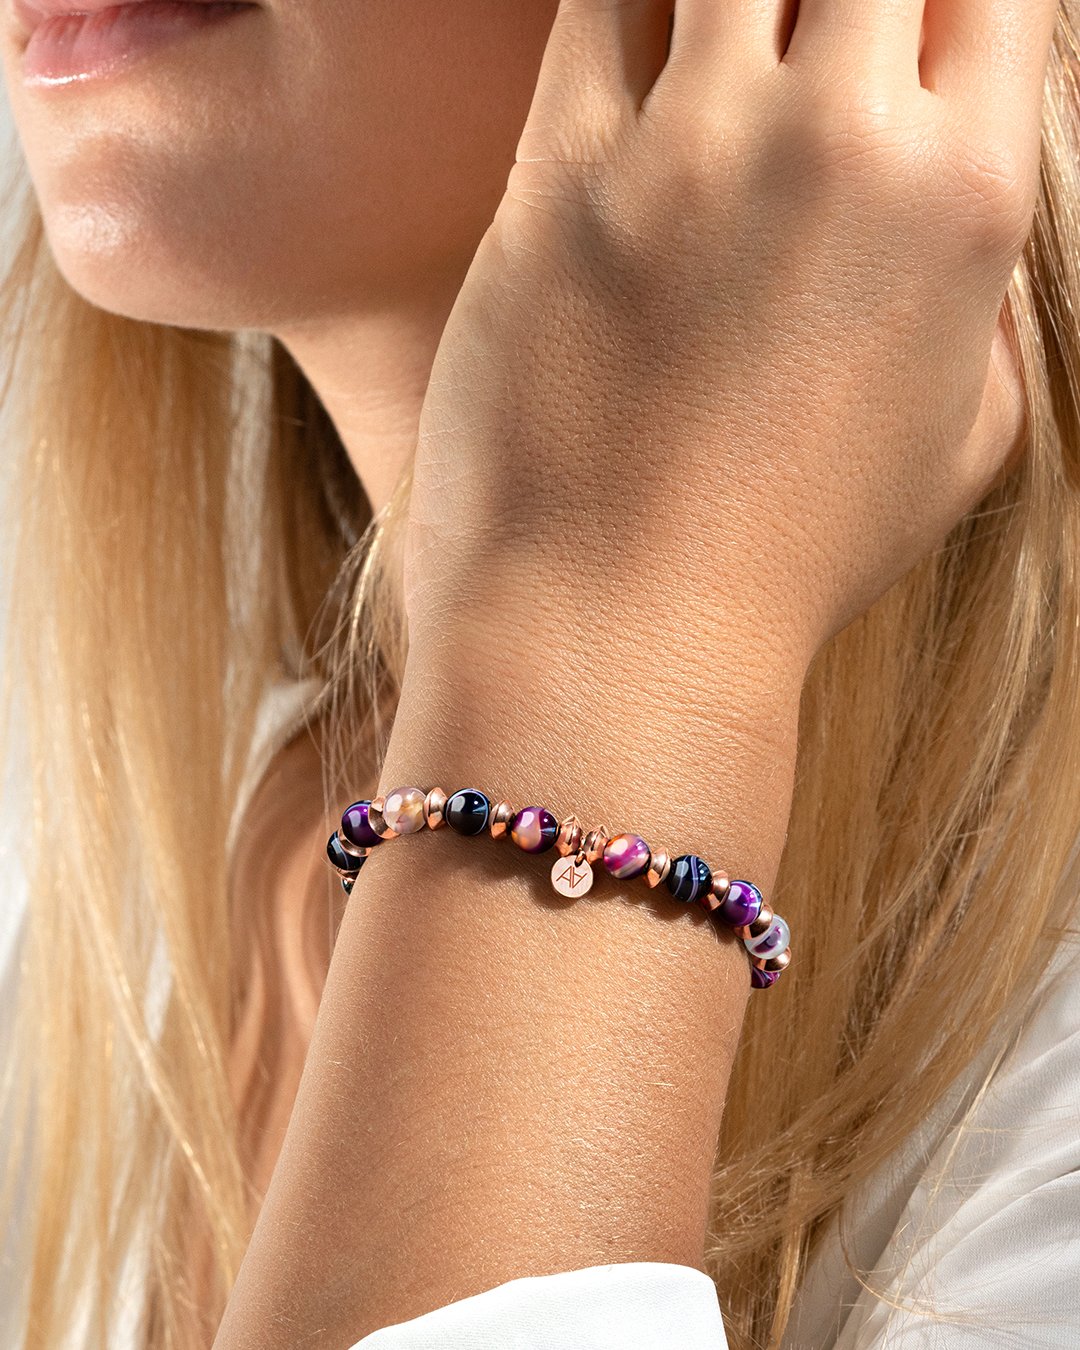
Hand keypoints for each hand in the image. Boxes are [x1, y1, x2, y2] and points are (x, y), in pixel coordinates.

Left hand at [403, 0, 1051, 679]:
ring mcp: (691, 149)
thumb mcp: (961, 445)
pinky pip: (590, 1)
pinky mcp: (558, 176)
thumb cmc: (789, 563)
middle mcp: (840, 144)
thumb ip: (985, 300)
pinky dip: (618, 4)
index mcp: (964, 202)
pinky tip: (630, 37)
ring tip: (717, 41)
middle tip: (802, 39)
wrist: (617, 635)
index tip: (906, 25)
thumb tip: (962, 214)